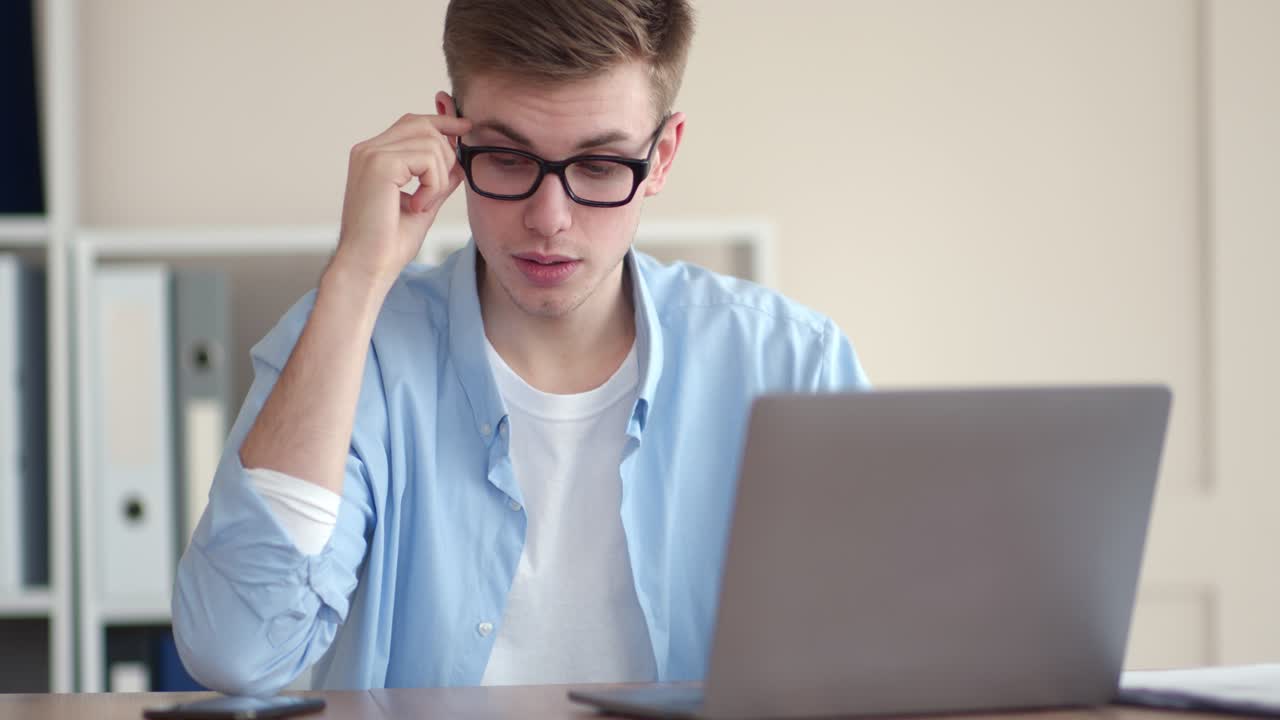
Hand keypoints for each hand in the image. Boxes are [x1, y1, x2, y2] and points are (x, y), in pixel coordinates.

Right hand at [331, 112, 472, 291]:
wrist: (367, 266)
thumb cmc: (389, 243)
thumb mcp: (424, 204)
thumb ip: (438, 179)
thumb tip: (459, 160)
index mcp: (374, 156)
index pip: (413, 123)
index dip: (442, 121)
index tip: (465, 126)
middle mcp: (369, 149)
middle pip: (424, 125)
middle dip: (446, 155)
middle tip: (438, 191)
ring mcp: (372, 153)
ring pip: (431, 143)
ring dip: (439, 178)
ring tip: (423, 205)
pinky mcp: (380, 163)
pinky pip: (427, 159)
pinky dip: (433, 185)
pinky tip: (418, 207)